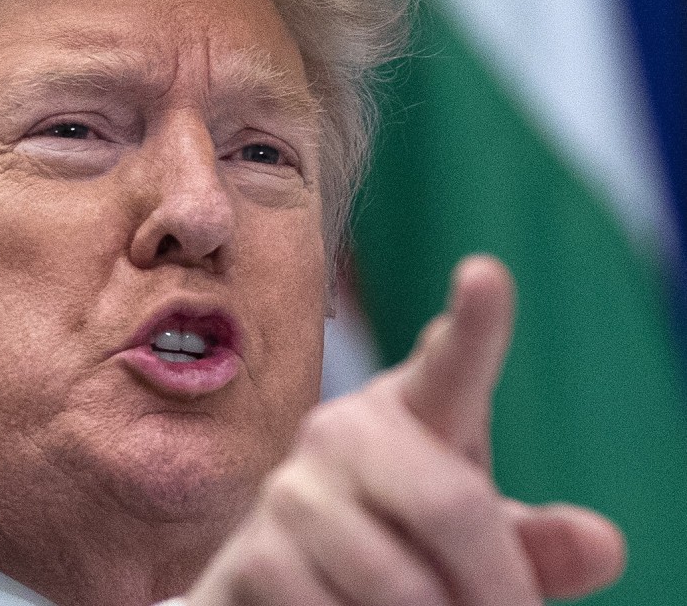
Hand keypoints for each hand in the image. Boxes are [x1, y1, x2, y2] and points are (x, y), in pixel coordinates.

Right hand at [184, 255, 624, 604]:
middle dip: (494, 586)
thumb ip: (534, 544)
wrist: (289, 582)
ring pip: (395, 582)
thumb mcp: (475, 542)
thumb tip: (602, 543)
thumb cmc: (401, 542)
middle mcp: (345, 433)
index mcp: (414, 414)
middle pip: (449, 504)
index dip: (472, 324)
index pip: (451, 366)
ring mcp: (291, 491)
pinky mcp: (251, 555)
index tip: (485, 277)